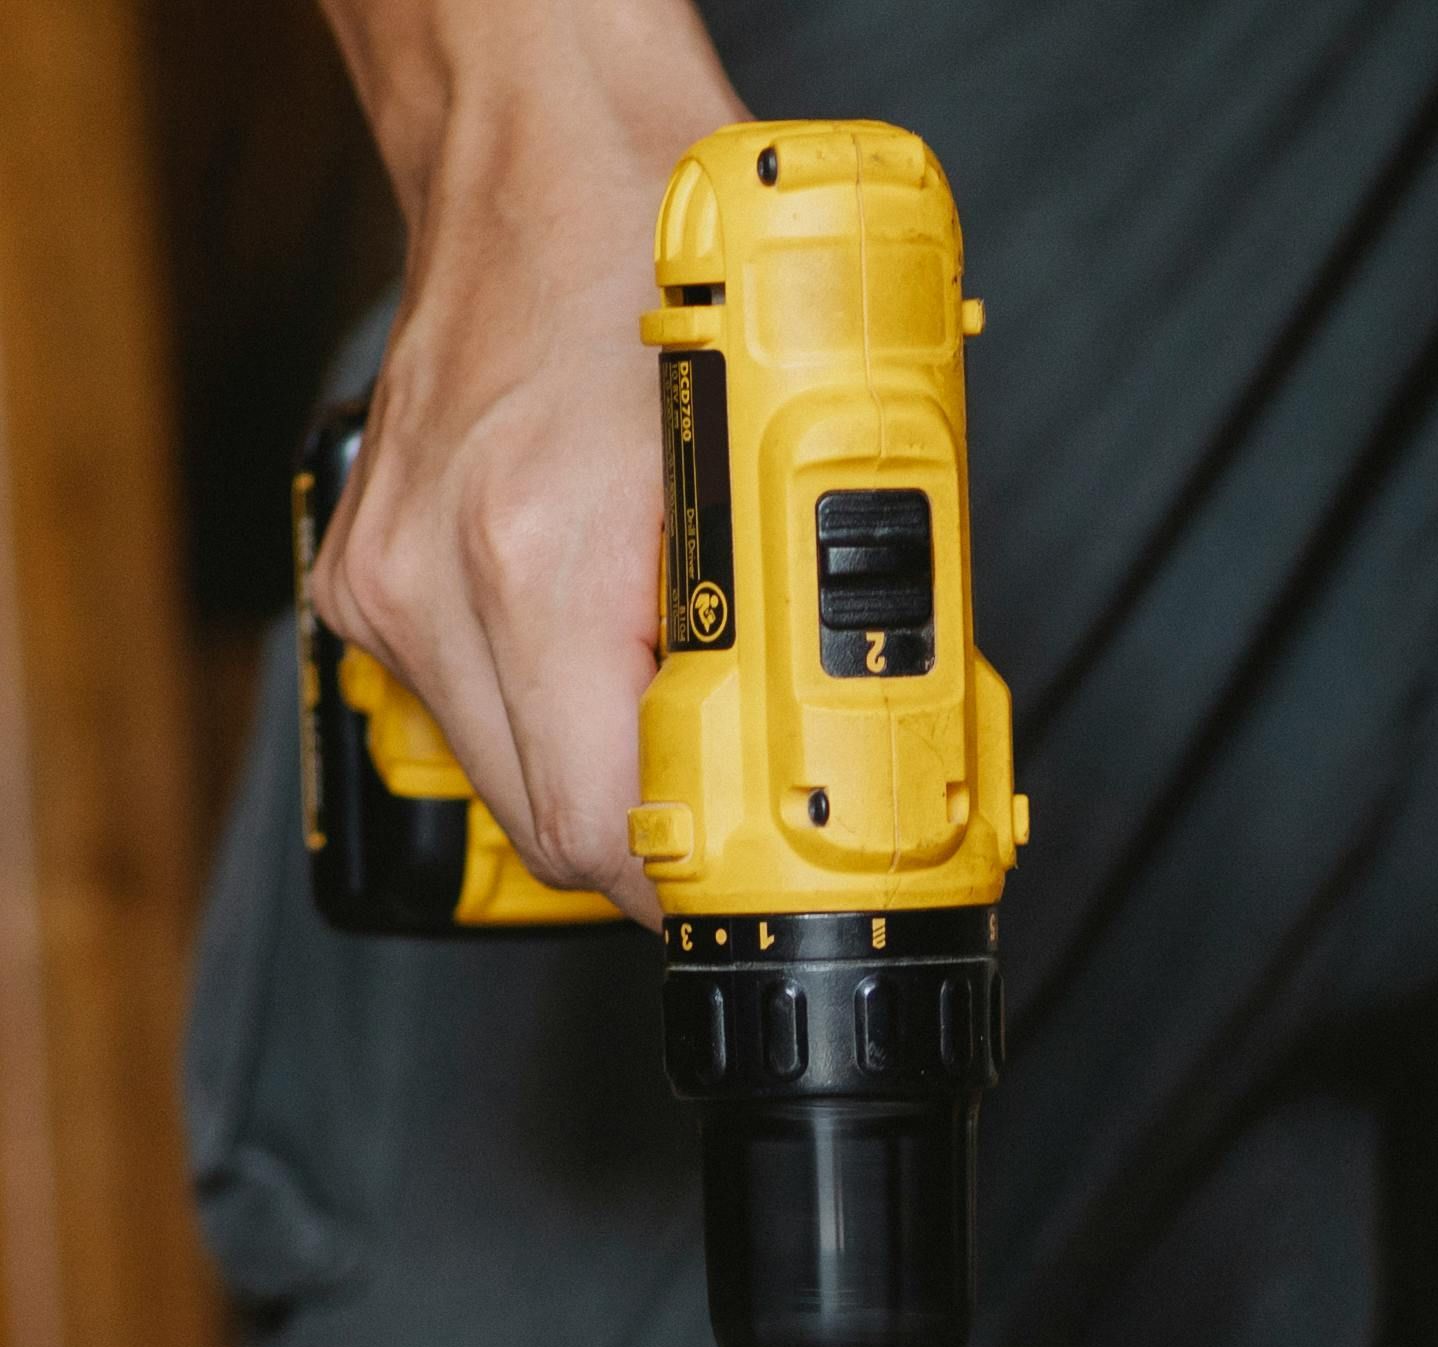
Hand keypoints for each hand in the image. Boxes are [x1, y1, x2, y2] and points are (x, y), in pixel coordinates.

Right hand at [310, 0, 742, 923]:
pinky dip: (540, 703)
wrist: (533, 139)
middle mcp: (439, 576)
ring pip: (502, 775)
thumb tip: (831, 753)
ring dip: (594, 761)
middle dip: (649, 829)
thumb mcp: (779, 442)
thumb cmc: (657, 249)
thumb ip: (793, 618)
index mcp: (541, 555)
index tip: (743, 875)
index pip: (596, 828)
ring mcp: (387, 577)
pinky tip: (593, 635)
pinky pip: (464, 707)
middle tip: (733, 795)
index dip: (681, 878)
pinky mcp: (366, 573)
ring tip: (665, 683)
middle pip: (545, 825)